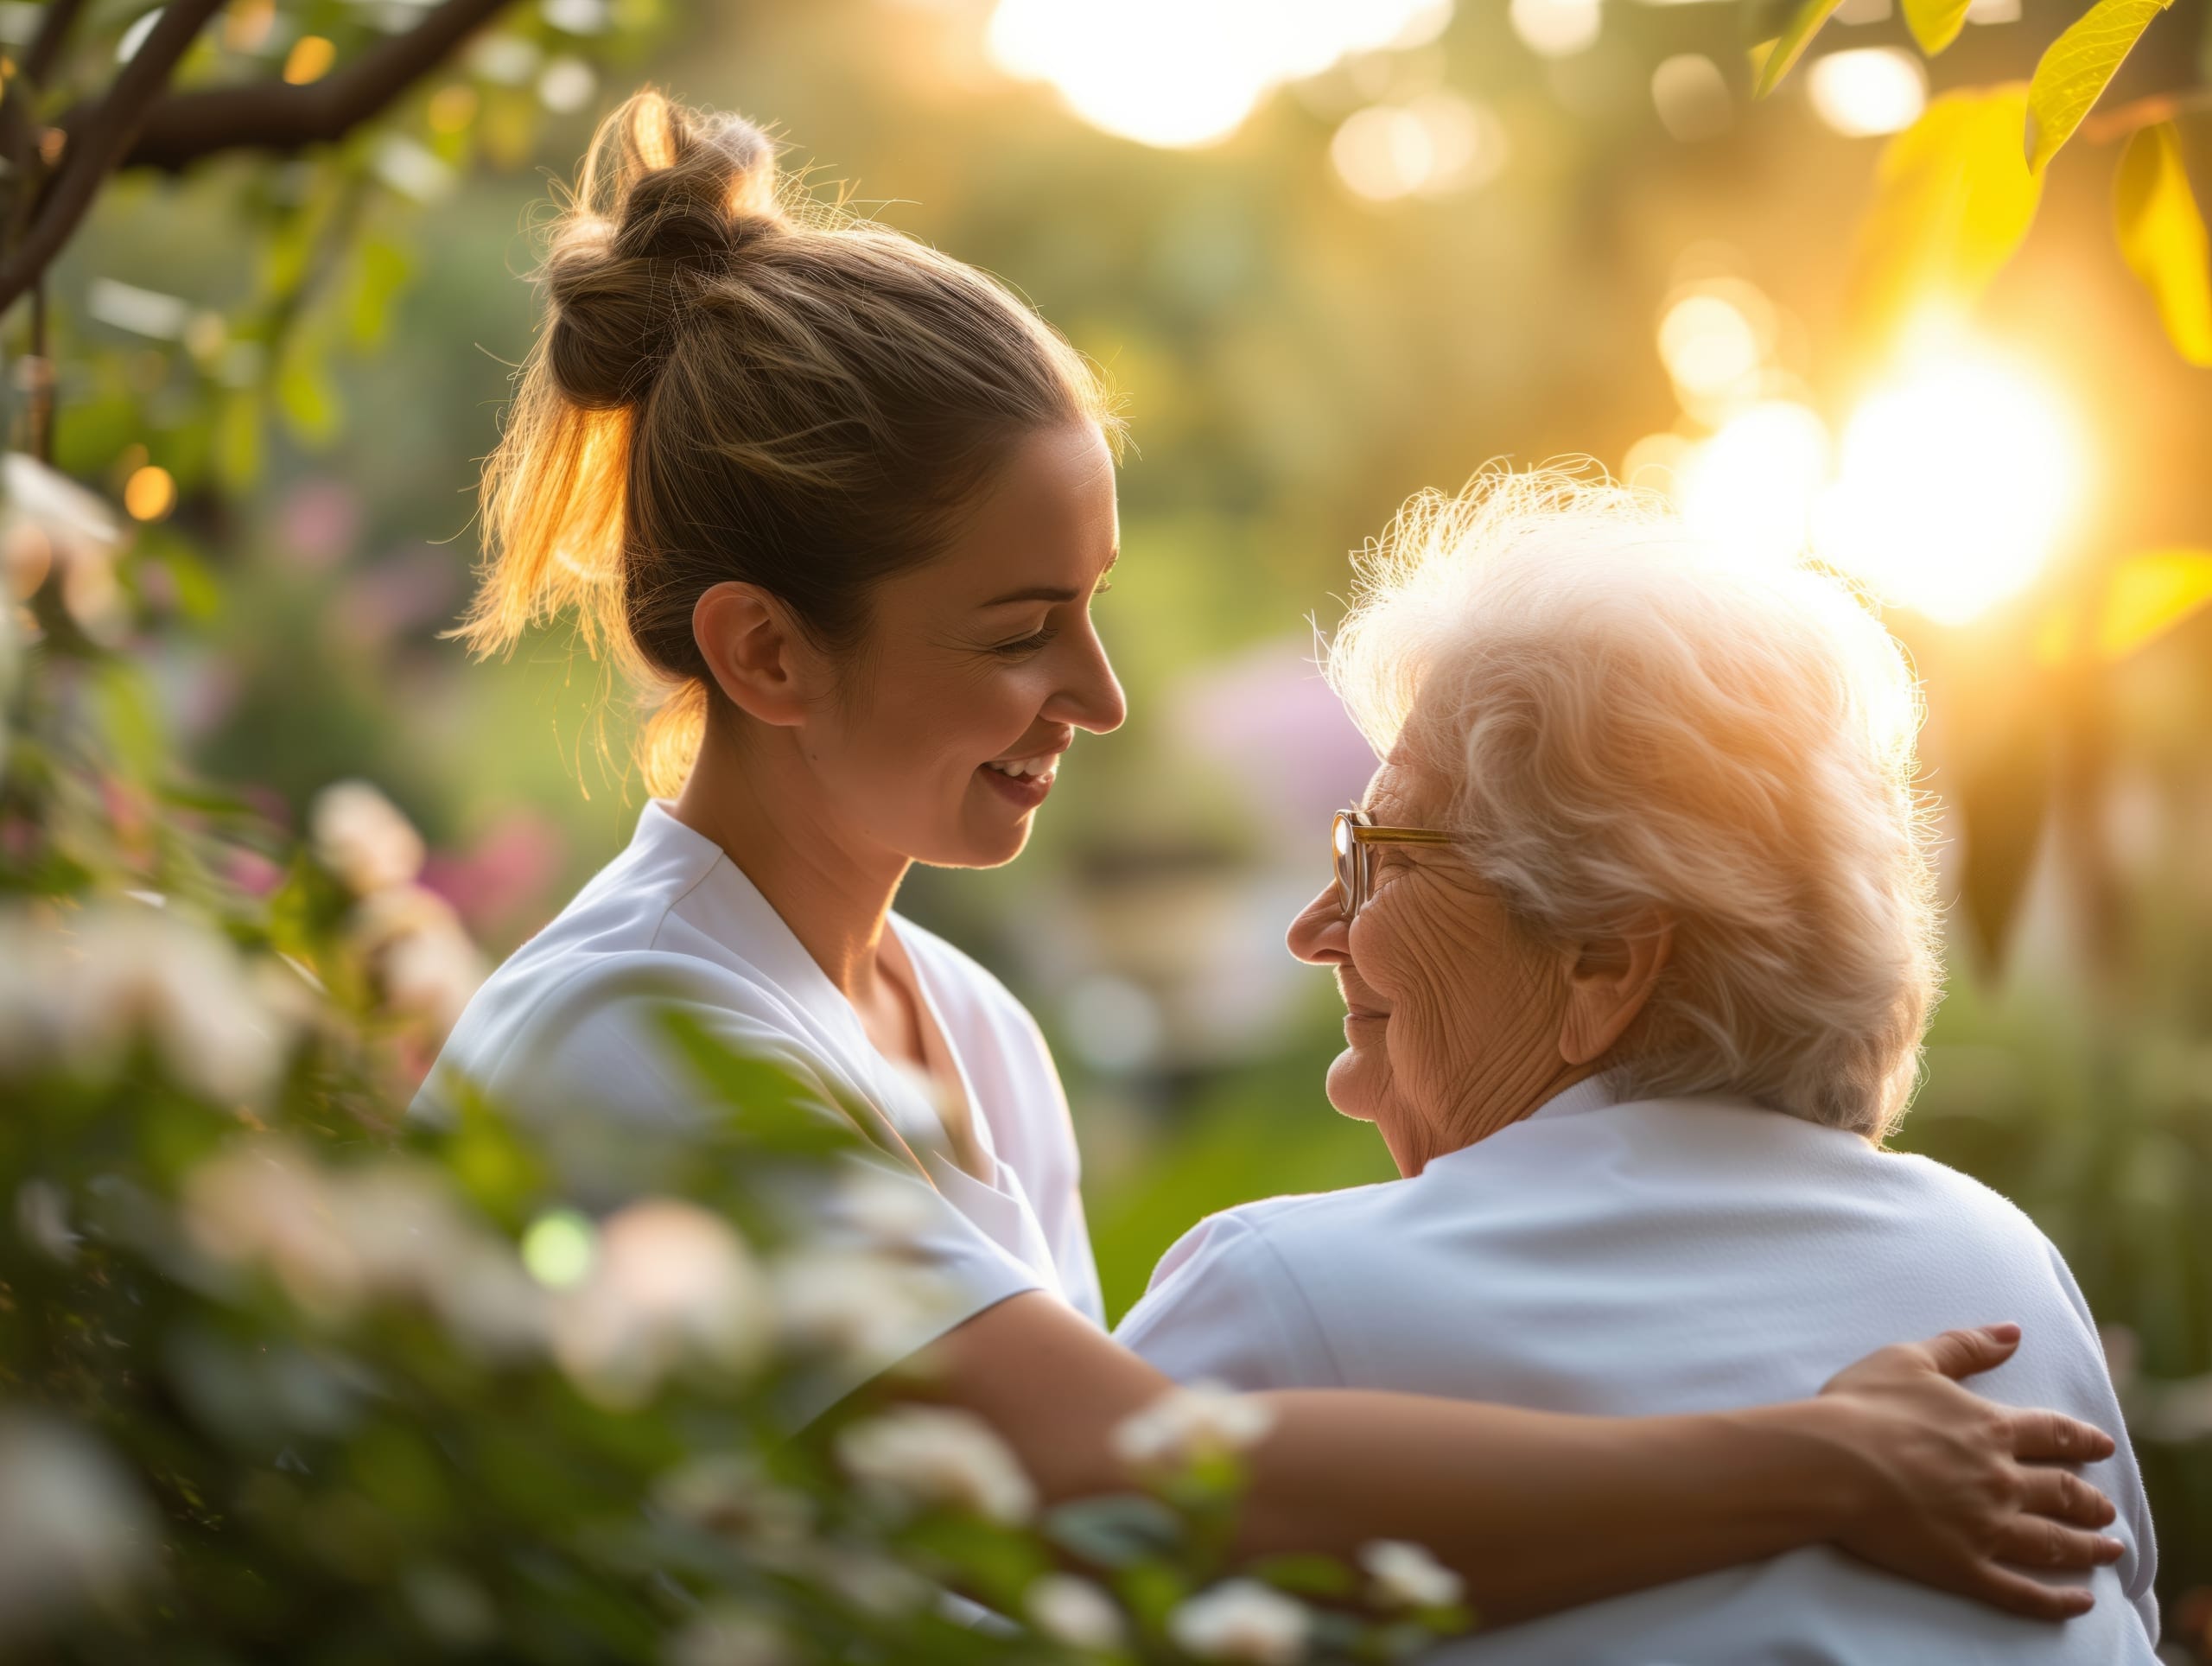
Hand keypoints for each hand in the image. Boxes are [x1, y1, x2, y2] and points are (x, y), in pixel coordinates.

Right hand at [1814, 1323, 2123, 1621]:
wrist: (1827, 1462)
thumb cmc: (1860, 1407)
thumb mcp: (1910, 1359)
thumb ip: (1965, 1346)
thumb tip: (2013, 1332)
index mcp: (1991, 1429)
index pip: (2054, 1433)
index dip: (2083, 1439)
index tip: (2102, 1446)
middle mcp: (2002, 1480)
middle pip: (2064, 1491)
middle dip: (2092, 1500)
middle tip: (2108, 1508)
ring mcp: (1987, 1528)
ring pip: (2056, 1542)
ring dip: (2089, 1547)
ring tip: (2109, 1550)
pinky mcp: (1966, 1567)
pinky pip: (2024, 1592)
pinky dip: (2058, 1600)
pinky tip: (2081, 1602)